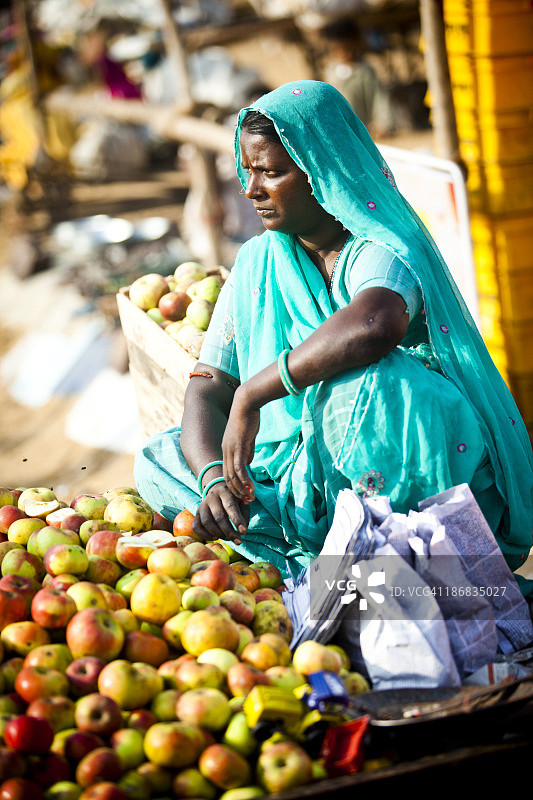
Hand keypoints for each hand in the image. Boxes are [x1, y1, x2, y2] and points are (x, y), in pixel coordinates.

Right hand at [192, 482, 249, 544]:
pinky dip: (204, 535)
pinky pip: (196, 526)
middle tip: (238, 541)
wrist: (218, 490)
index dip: (237, 520)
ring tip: (227, 538)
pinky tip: (215, 538)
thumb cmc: (234, 500)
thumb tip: (241, 532)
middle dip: (229, 532)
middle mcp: (212, 497)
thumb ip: (243, 515)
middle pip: (218, 516)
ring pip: (206, 522)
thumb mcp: (242, 503)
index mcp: (225, 492)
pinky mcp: (197, 513)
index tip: (244, 532)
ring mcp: (202, 505)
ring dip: (218, 534)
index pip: (230, 506)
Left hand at [222, 386, 259, 502]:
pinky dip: (244, 480)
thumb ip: (247, 451)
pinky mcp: (239, 447)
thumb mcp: (247, 438)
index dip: (234, 485)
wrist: (246, 403)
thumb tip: (248, 462)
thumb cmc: (249, 417)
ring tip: (250, 499)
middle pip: (227, 477)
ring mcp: (231, 449)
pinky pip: (239, 468)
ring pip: (232, 476)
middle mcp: (226, 451)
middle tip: (246, 502)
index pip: (227, 472)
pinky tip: (251, 488)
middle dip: (236, 492)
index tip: (242, 494)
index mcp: (227, 449)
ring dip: (241, 489)